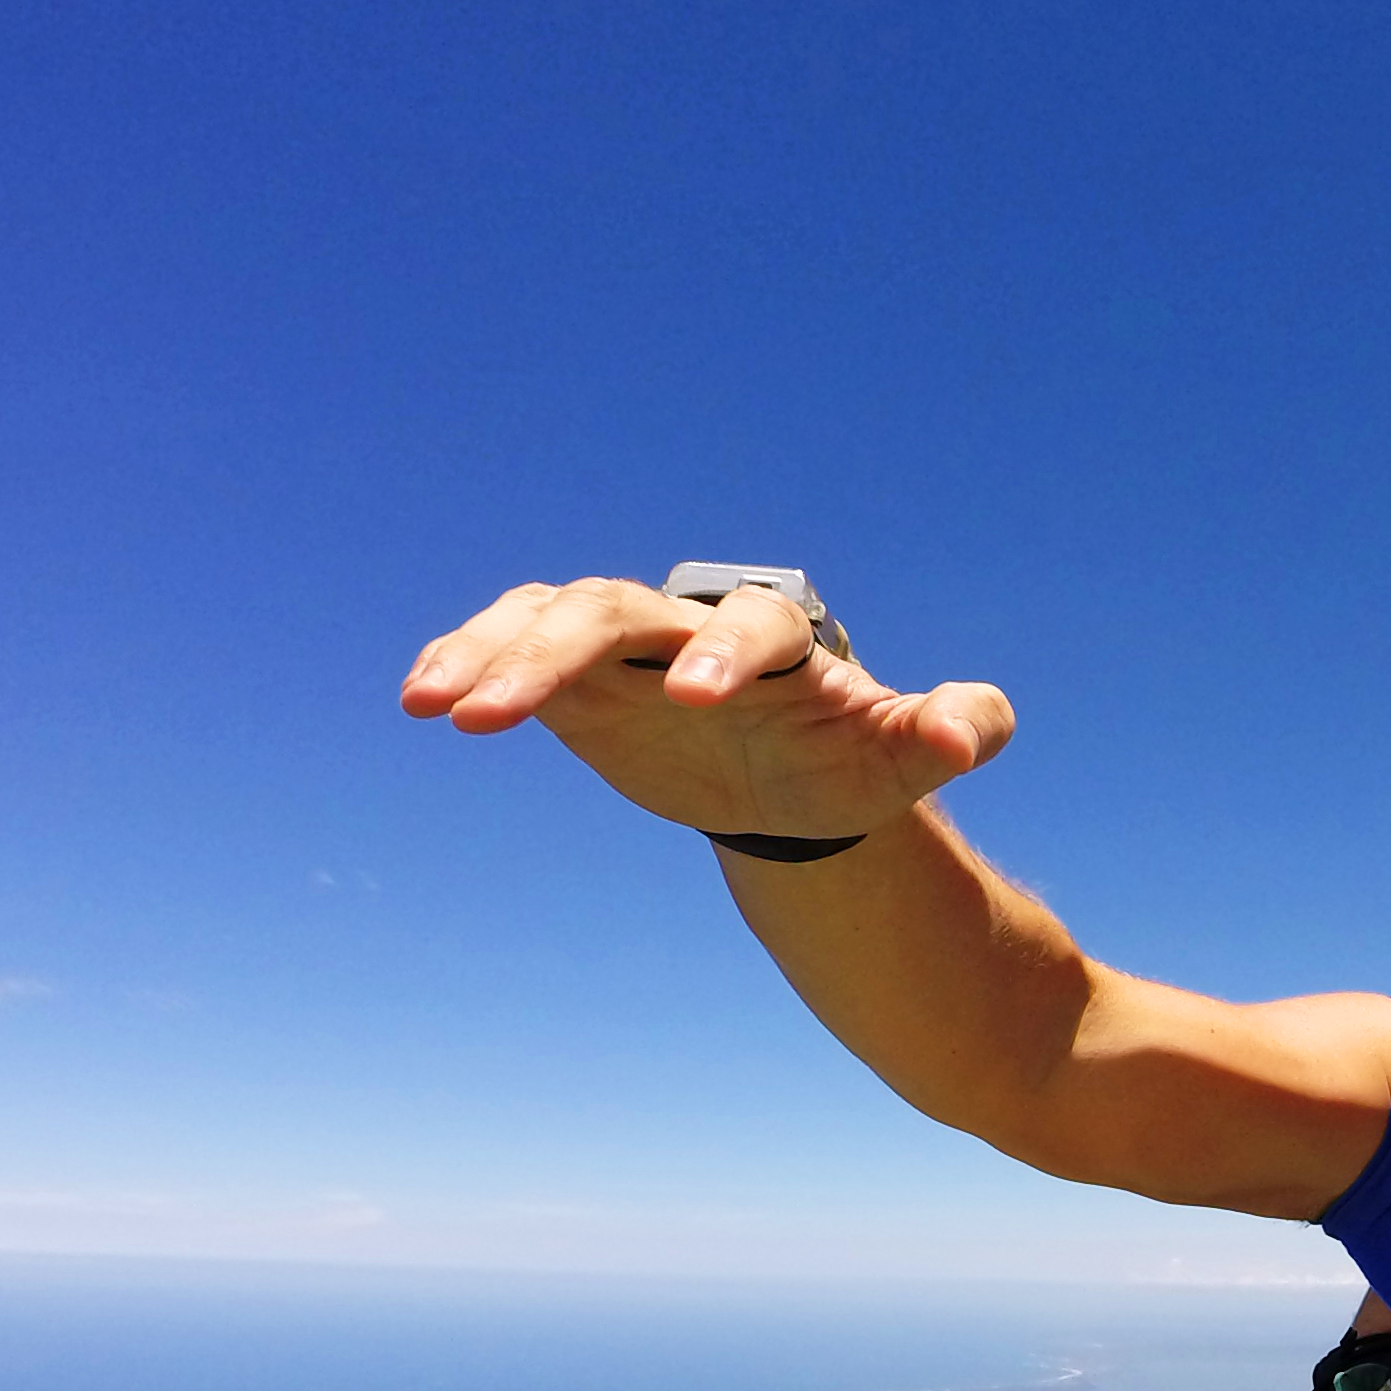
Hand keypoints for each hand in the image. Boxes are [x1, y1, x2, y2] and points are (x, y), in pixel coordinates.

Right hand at [400, 576, 1013, 839]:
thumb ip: (954, 730)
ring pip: (550, 617)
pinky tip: (424, 696)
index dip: (723, 653)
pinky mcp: (579, 675)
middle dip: (560, 652)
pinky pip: (511, 644)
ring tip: (437, 708)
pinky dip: (467, 658)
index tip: (694, 703)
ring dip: (492, 655)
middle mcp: (690, 626)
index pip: (750, 625)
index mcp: (780, 641)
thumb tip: (966, 728)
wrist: (794, 781)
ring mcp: (627, 644)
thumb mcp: (906, 758)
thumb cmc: (851, 761)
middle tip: (498, 714)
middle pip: (618, 609)